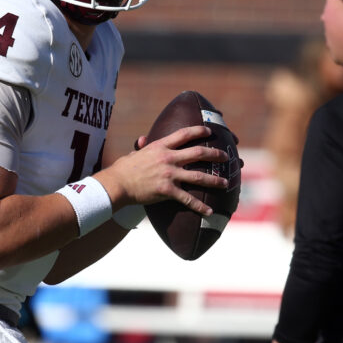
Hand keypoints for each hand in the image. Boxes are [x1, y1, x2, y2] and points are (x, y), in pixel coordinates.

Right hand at [98, 125, 229, 214]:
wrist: (116, 184)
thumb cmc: (122, 169)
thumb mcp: (134, 154)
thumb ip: (142, 147)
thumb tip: (142, 140)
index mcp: (160, 146)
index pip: (184, 134)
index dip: (199, 131)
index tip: (209, 132)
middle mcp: (168, 158)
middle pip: (198, 153)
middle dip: (215, 154)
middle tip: (226, 157)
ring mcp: (169, 174)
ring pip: (198, 176)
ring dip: (214, 180)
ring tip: (225, 183)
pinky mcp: (167, 190)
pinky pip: (188, 199)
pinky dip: (200, 206)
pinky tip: (210, 211)